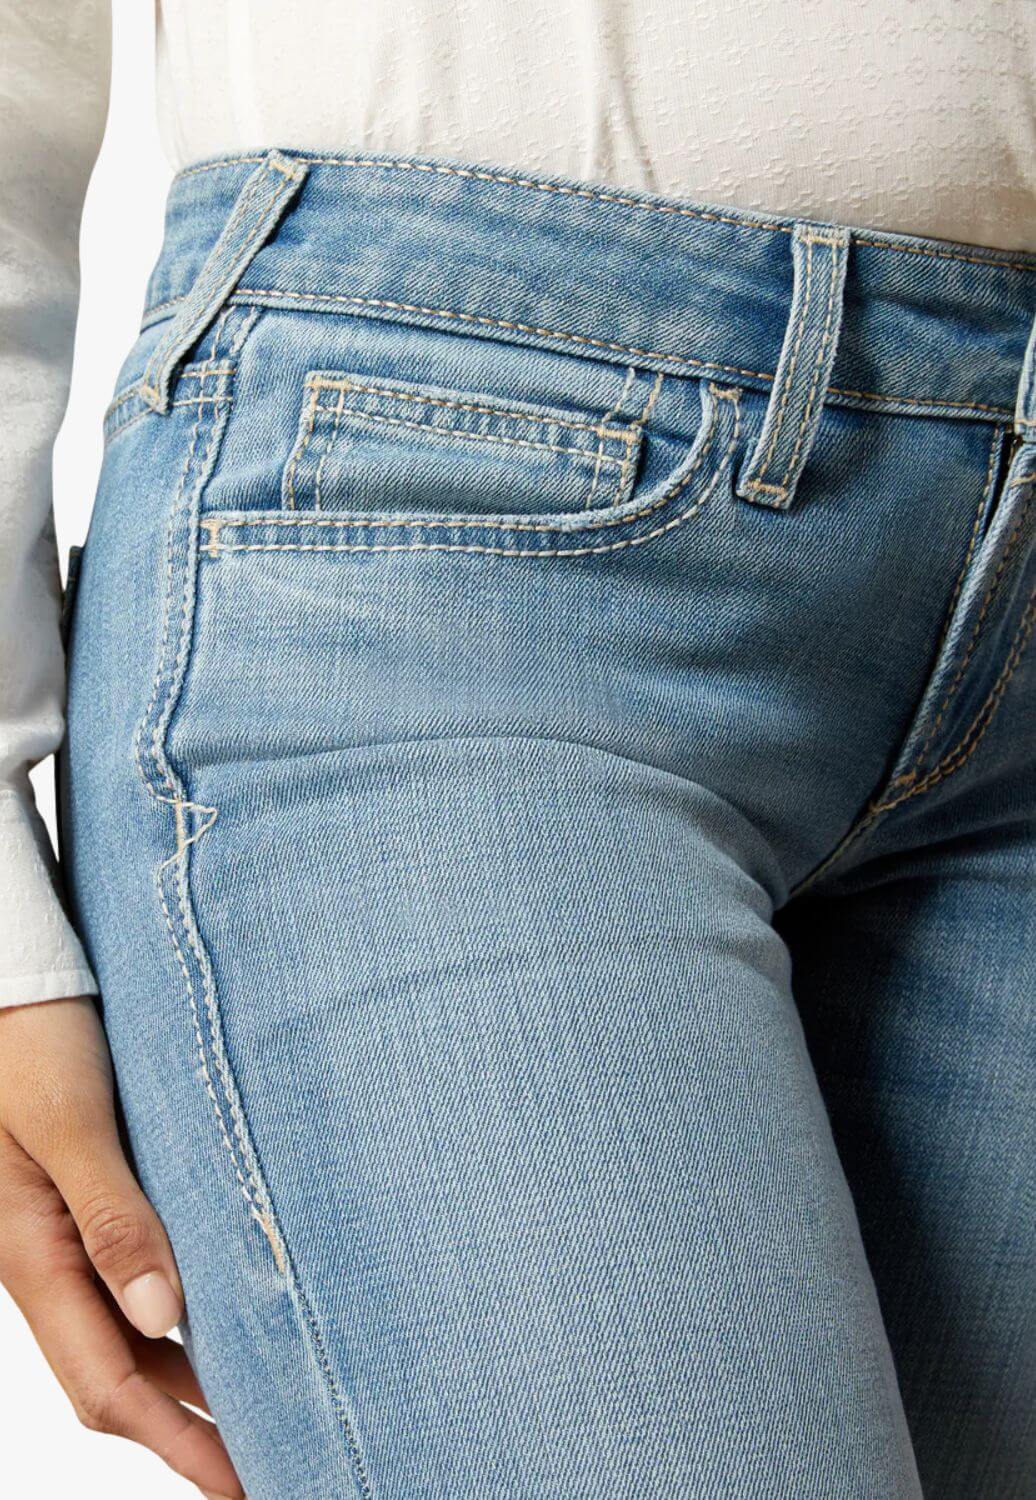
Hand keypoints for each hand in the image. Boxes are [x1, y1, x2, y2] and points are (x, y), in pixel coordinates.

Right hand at [0, 996, 241, 1498]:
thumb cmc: (33, 1039)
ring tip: (269, 1398)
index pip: (109, 1386)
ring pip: (129, 1333)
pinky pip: (132, 1281)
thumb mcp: (71, 1123)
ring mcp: (65, 1237)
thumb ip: (114, 1217)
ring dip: (191, 1376)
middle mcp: (49, 1262)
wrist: (11, 978)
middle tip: (274, 1454)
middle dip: (191, 1430)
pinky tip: (228, 1309)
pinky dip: (181, 1316)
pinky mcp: (88, 1202)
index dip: (178, 1445)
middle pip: (119, 1377)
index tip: (244, 1484)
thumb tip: (167, 1318)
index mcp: (34, 1259)